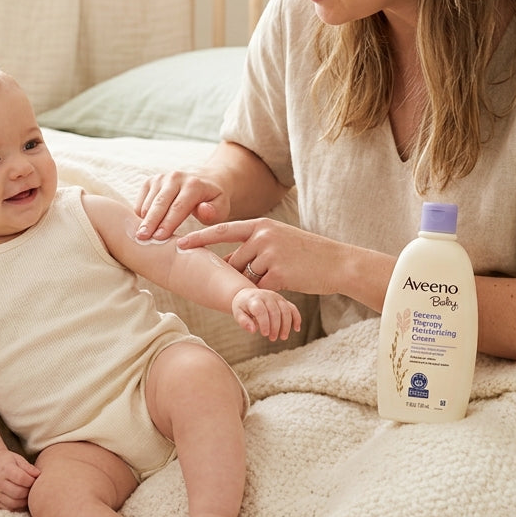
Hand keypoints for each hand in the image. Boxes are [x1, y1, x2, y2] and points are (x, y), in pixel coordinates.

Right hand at [0, 449, 39, 510]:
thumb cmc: (7, 461)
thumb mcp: (18, 459)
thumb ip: (28, 467)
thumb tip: (38, 475)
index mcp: (5, 469)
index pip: (21, 478)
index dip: (31, 480)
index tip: (35, 479)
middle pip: (18, 492)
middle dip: (29, 491)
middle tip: (32, 487)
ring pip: (13, 503)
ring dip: (24, 500)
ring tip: (28, 493)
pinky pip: (8, 508)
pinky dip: (18, 506)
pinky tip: (21, 499)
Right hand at [135, 170, 231, 242]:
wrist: (207, 179)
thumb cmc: (213, 199)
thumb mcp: (221, 207)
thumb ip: (214, 211)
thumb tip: (204, 210)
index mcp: (194, 185)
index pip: (178, 206)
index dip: (168, 223)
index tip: (159, 237)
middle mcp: (175, 178)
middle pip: (159, 203)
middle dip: (150, 222)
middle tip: (141, 238)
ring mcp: (161, 178)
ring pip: (148, 202)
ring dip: (144, 220)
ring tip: (140, 236)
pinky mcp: (151, 181)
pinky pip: (141, 200)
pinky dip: (140, 214)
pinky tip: (143, 227)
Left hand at [183, 218, 363, 297]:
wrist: (337, 262)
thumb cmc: (306, 254)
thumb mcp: (278, 240)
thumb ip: (253, 246)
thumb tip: (227, 262)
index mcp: (260, 224)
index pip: (221, 230)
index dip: (198, 238)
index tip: (178, 243)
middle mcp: (262, 235)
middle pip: (233, 260)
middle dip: (239, 273)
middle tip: (263, 275)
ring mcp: (269, 254)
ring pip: (245, 276)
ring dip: (257, 283)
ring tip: (283, 274)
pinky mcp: (277, 273)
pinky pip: (259, 288)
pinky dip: (267, 291)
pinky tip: (287, 282)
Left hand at [232, 286, 302, 339]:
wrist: (247, 295)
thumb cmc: (242, 307)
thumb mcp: (238, 313)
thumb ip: (243, 322)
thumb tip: (252, 330)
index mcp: (254, 299)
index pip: (261, 310)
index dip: (264, 323)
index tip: (265, 334)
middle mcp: (267, 296)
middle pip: (275, 311)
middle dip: (275, 326)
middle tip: (272, 338)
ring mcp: (276, 297)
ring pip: (286, 310)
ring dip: (286, 325)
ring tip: (283, 337)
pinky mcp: (283, 300)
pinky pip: (292, 308)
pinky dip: (296, 318)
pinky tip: (296, 329)